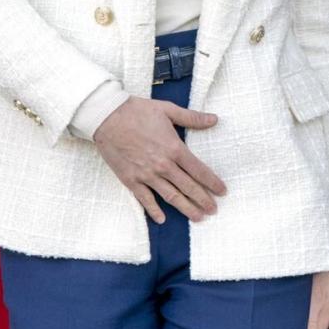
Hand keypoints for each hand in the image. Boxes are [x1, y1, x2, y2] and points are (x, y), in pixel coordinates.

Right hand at [94, 97, 226, 223]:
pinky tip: (162, 219)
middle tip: (214, 210)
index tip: (222, 191)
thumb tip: (214, 119)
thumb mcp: (167, 110)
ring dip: (186, 208)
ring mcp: (147, 175)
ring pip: (171, 196)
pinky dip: (154, 210)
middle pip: (189, 187)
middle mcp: (163, 165)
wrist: (106, 117)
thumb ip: (192, 118)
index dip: (213, 182)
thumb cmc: (137, 111)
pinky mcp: (131, 180)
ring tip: (198, 218)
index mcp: (174, 148)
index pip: (199, 171)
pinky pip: (145, 199)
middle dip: (203, 200)